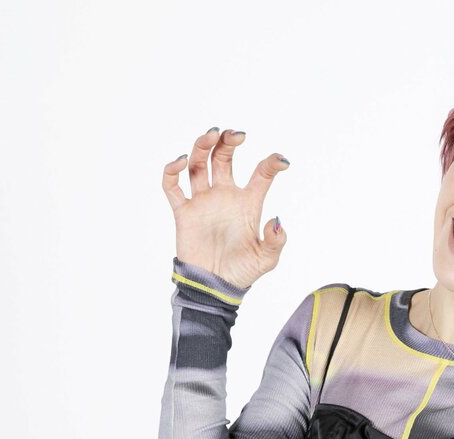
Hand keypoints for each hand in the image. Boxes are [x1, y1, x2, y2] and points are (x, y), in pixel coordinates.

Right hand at [160, 127, 290, 289]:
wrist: (214, 288)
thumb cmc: (242, 272)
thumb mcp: (266, 260)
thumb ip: (275, 241)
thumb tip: (277, 221)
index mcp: (248, 203)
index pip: (261, 174)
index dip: (271, 163)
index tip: (282, 161)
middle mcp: (225, 196)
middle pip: (224, 158)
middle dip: (228, 142)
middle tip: (236, 134)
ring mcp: (203, 201)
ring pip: (198, 164)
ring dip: (203, 147)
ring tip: (210, 135)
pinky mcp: (184, 211)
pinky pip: (173, 186)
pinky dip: (172, 171)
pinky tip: (179, 161)